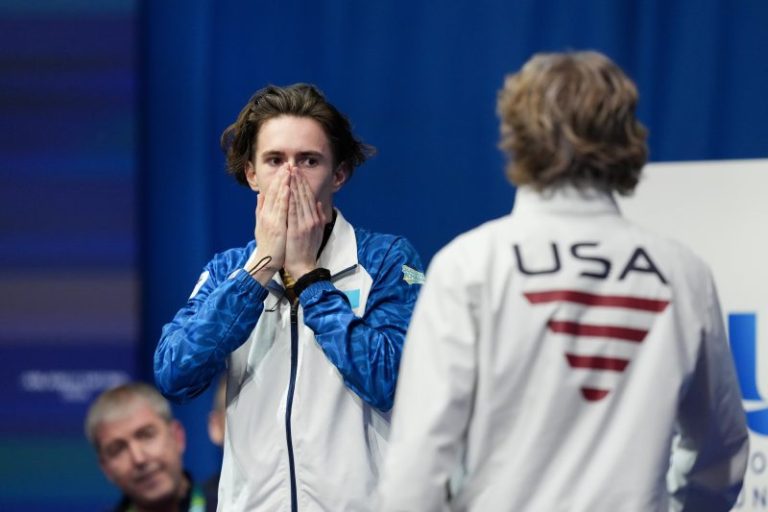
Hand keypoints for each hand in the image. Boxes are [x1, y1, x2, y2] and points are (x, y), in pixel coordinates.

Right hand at [245, 169, 289, 284]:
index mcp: (264, 214)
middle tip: (288, 164)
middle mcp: (266, 214)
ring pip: (278, 198)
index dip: (278, 180)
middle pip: (274, 193)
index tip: (284, 169)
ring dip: (284, 184)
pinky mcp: (277, 227)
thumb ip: (261, 209)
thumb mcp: (261, 225)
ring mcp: (271, 220)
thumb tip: (260, 195)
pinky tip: (288, 188)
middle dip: (281, 178)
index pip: (271, 193)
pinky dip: (284, 198)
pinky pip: (282, 210)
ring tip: (288, 171)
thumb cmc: (268, 245)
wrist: (266, 261)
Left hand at [284, 169, 327, 278]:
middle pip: (304, 196)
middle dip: (298, 180)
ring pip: (298, 201)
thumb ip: (318, 216)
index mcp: (315, 219)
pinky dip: (290, 200)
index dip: (303, 184)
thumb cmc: (308, 250)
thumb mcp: (317, 232)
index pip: (309, 197)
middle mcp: (311, 219)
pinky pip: (293, 212)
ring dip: (294, 186)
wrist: (304, 266)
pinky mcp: (297, 230)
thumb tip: (318, 203)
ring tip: (289, 174)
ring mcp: (304, 224)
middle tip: (292, 167)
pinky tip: (287, 190)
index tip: (298, 172)